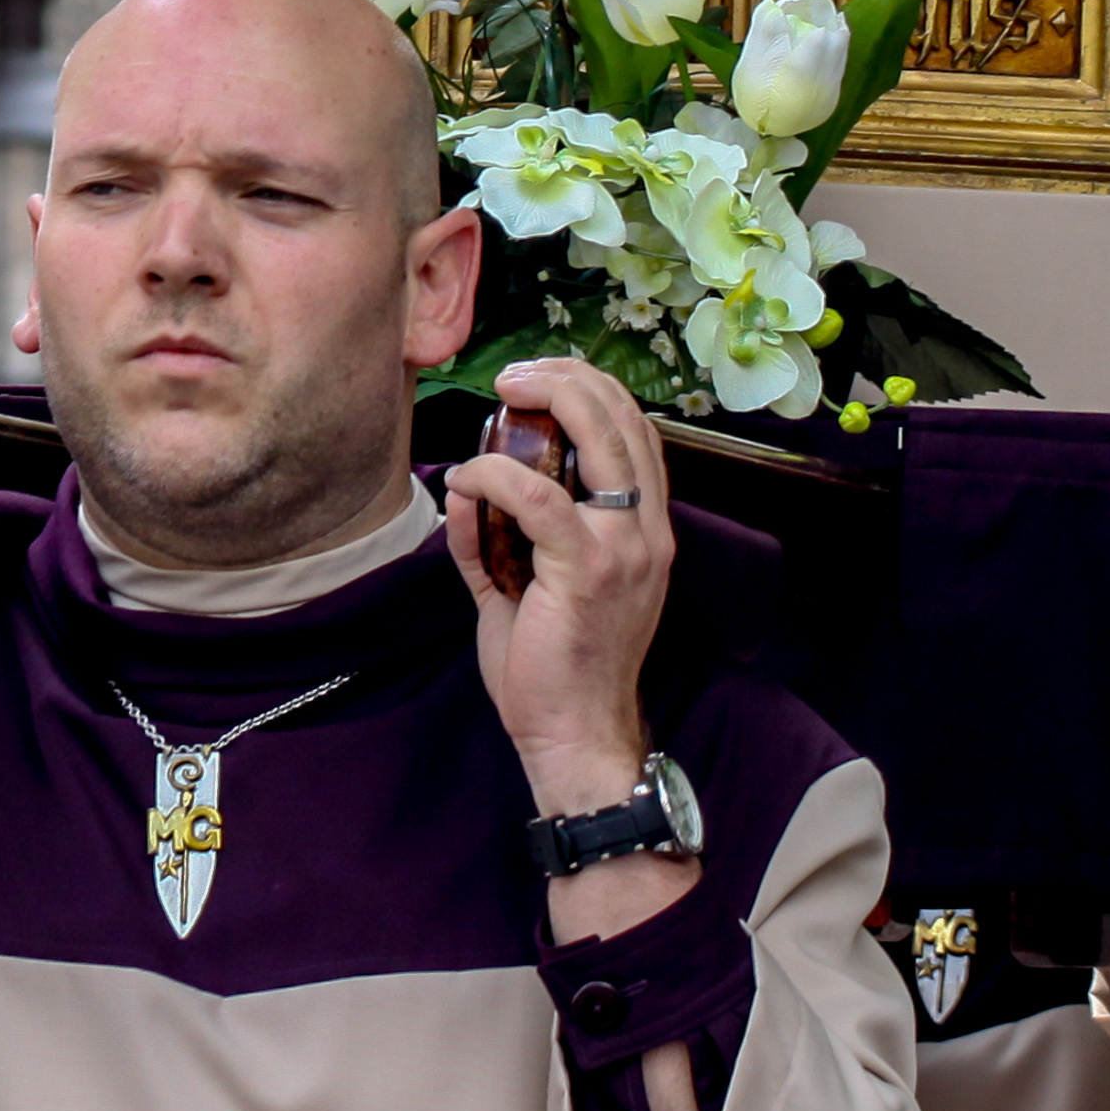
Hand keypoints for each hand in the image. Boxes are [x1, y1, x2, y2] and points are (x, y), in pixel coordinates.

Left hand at [442, 356, 673, 806]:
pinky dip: (495, 475)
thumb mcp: (525, 587)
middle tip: (517, 374)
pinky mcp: (588, 570)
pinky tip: (468, 476)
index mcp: (645, 532)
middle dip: (569, 377)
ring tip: (504, 391)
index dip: (594, 390)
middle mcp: (648, 532)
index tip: (542, 377)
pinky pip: (537, 497)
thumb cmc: (553, 668)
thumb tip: (461, 490)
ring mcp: (626, 549)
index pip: (637, 433)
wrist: (576, 736)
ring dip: (550, 398)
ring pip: (600, 437)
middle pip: (625, 419)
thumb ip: (495, 538)